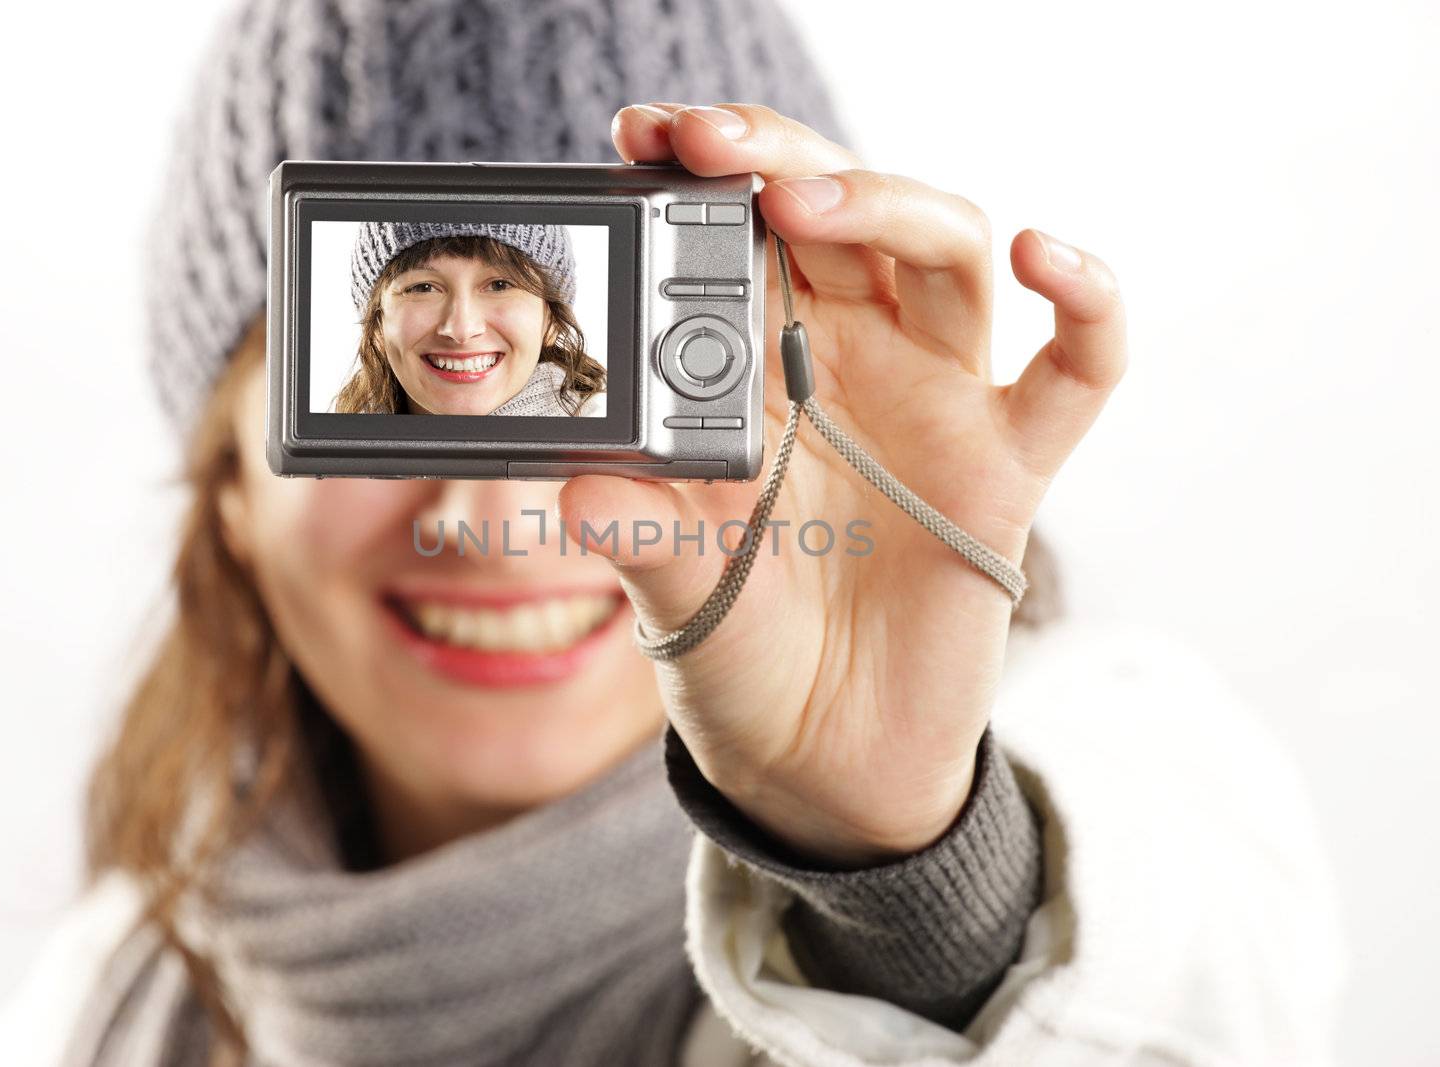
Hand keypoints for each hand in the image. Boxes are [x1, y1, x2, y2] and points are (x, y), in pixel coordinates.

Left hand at [558, 103, 1126, 865]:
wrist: (816, 760)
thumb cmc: (737, 653)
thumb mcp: (672, 590)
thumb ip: (637, 532)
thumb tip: (571, 489)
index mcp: (756, 367)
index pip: (740, 232)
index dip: (702, 172)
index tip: (641, 137)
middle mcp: (849, 362)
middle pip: (842, 212)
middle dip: (779, 158)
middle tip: (709, 143)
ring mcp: (934, 405)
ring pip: (945, 254)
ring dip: (887, 203)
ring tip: (806, 205)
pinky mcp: (1008, 469)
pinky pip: (1077, 369)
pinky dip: (1086, 304)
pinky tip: (1044, 259)